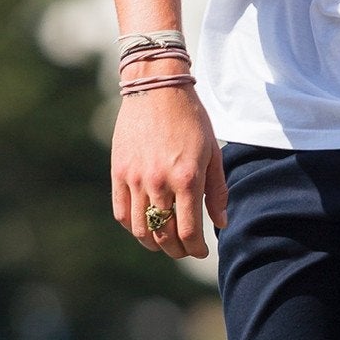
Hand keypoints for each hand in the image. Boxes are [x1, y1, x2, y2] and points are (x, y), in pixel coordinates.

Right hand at [110, 82, 227, 258]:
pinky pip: (122, 212)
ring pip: (142, 229)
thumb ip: (217, 191)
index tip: (201, 251)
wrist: (156, 87)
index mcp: (187, 179)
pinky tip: (145, 226)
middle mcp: (159, 183)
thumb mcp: (213, 152)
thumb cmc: (191, 119)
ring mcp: (135, 179)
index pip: (189, 231)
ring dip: (154, 244)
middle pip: (165, 235)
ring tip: (165, 242)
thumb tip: (220, 223)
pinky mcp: (119, 172)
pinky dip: (133, 226)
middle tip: (184, 250)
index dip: (196, 248)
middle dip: (177, 250)